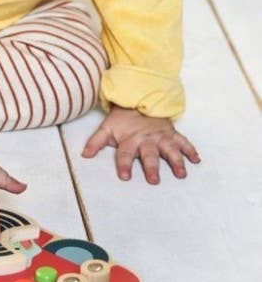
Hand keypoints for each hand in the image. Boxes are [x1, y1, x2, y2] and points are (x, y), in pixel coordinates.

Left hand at [82, 105, 200, 182]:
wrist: (139, 100)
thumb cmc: (122, 120)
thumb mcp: (106, 128)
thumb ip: (96, 142)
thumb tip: (84, 155)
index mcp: (130, 139)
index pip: (125, 154)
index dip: (124, 165)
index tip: (125, 177)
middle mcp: (147, 139)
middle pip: (149, 155)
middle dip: (151, 167)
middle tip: (154, 180)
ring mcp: (161, 137)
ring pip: (170, 150)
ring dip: (176, 162)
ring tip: (181, 174)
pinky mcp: (172, 134)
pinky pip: (183, 142)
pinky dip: (191, 150)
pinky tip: (197, 160)